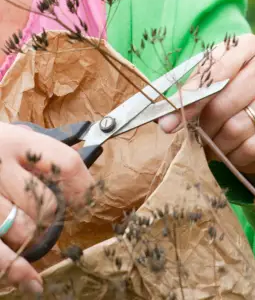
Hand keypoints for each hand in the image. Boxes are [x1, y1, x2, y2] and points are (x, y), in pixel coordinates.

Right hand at [0, 122, 93, 294]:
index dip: (83, 187)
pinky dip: (13, 267)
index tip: (84, 201)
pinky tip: (28, 280)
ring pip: (23, 228)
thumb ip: (34, 156)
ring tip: (27, 235)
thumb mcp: (6, 137)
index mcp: (15, 142)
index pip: (67, 164)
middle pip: (46, 201)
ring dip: (31, 238)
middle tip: (46, 220)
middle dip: (51, 217)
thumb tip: (75, 183)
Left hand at [158, 34, 254, 184]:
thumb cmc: (234, 92)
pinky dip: (238, 157)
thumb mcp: (211, 84)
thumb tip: (167, 122)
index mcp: (249, 45)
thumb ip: (189, 97)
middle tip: (199, 138)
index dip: (190, 101)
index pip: (214, 73)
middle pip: (225, 104)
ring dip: (219, 145)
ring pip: (239, 129)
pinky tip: (234, 154)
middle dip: (205, 127)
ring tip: (215, 146)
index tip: (171, 123)